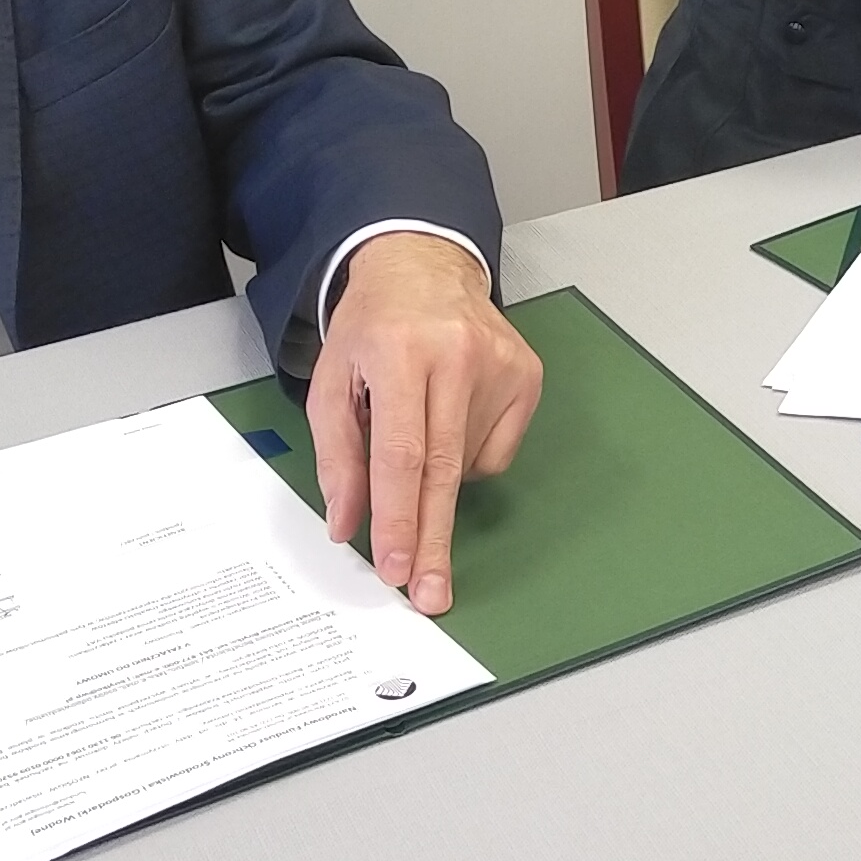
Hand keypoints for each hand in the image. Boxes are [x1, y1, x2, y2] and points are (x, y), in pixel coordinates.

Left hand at [307, 232, 542, 615]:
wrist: (423, 266)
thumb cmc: (373, 328)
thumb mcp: (333, 382)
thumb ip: (337, 456)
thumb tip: (347, 525)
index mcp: (397, 351)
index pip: (400, 454)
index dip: (398, 517)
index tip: (396, 567)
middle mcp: (455, 354)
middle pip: (444, 470)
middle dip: (433, 539)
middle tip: (431, 594)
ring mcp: (499, 364)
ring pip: (467, 464)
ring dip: (436, 477)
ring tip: (419, 428)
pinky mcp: (527, 374)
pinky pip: (496, 452)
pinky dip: (468, 455)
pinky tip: (451, 417)